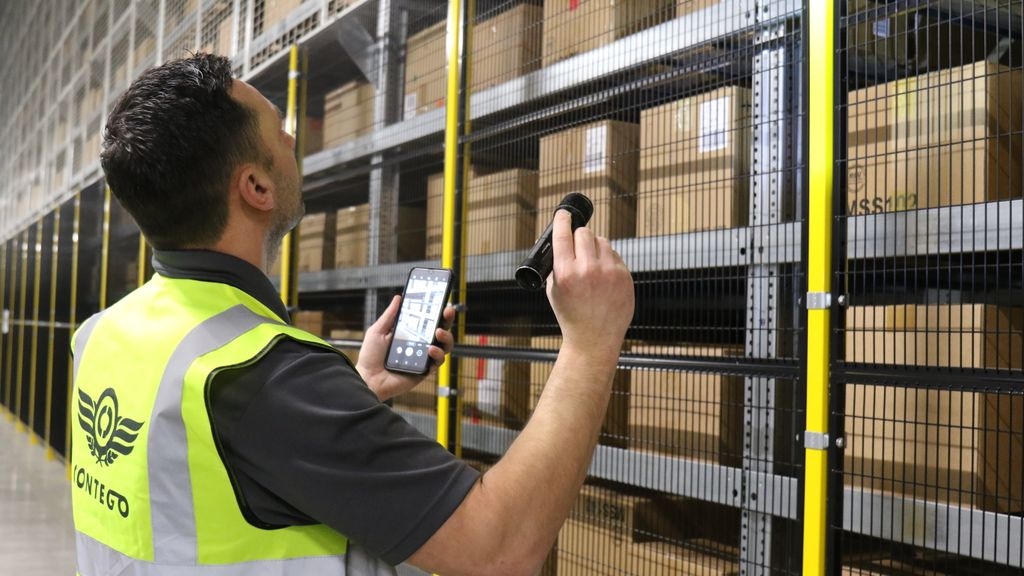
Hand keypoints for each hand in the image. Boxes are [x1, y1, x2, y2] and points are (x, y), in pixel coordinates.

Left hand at [356, 295, 455, 401]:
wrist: (368, 378)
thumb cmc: (370, 357)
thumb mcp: (378, 331)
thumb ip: (390, 315)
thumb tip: (398, 298)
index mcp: (410, 333)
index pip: (427, 320)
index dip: (436, 311)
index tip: (441, 300)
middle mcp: (419, 344)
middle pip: (441, 330)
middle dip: (447, 319)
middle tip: (447, 311)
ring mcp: (423, 357)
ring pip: (444, 346)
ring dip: (446, 337)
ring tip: (439, 332)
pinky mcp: (424, 370)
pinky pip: (437, 362)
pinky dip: (437, 354)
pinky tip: (430, 350)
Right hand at [546, 210, 633, 355]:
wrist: (594, 339)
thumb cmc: (571, 316)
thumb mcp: (553, 291)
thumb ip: (554, 265)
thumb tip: (557, 241)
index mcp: (566, 273)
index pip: (562, 234)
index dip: (562, 220)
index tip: (563, 214)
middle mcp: (588, 270)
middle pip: (584, 232)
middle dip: (578, 235)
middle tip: (577, 244)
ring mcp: (609, 273)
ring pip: (601, 241)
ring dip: (594, 246)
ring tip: (591, 262)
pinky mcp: (624, 276)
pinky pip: (614, 255)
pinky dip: (607, 259)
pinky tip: (603, 274)